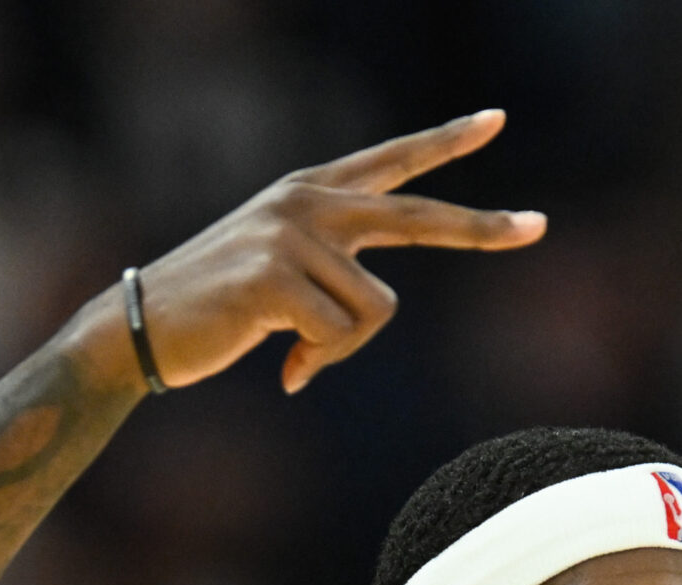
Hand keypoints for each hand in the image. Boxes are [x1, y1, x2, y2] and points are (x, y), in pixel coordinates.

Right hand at [126, 110, 544, 393]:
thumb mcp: (281, 276)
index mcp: (309, 193)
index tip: (496, 120)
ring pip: (375, 310)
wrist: (141, 328)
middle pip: (417, 217)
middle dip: (481, 229)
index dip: (445, 140)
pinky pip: (338, 336)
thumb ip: (334, 272)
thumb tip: (378, 308)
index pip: (390, 161)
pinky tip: (281, 367)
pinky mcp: (275, 276)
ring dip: (343, 349)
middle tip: (540, 226)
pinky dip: (316, 364)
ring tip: (292, 350)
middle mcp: (306, 202)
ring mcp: (290, 235)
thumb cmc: (218, 310)